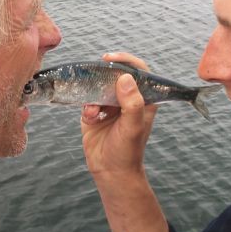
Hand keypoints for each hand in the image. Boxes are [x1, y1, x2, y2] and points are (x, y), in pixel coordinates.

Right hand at [81, 53, 156, 177]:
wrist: (110, 172)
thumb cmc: (127, 151)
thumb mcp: (133, 127)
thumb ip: (132, 103)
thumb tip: (125, 78)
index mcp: (144, 100)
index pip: (139, 72)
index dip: (127, 61)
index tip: (111, 59)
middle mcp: (127, 99)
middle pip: (116, 75)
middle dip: (104, 77)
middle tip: (95, 74)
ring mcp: (109, 105)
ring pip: (99, 86)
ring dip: (93, 95)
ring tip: (94, 112)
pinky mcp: (94, 112)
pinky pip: (87, 100)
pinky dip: (87, 107)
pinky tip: (90, 118)